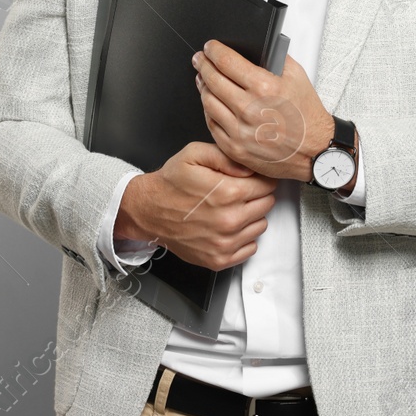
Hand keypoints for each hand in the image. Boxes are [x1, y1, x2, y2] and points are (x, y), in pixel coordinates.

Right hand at [115, 142, 277, 270]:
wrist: (148, 211)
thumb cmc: (171, 183)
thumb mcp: (194, 155)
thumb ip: (227, 157)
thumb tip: (252, 167)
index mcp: (227, 192)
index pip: (268, 185)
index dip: (260, 178)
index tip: (248, 178)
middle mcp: (229, 220)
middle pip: (267, 204)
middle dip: (257, 195)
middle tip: (236, 192)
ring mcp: (225, 243)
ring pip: (261, 226)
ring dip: (251, 216)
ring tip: (229, 209)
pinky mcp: (219, 260)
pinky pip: (251, 248)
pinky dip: (243, 237)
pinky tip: (226, 227)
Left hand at [193, 41, 334, 181]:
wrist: (315, 152)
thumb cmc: (307, 117)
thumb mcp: (297, 77)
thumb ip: (275, 58)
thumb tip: (255, 49)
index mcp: (264, 88)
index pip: (226, 61)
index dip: (213, 50)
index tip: (210, 47)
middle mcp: (249, 109)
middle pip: (212, 79)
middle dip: (203, 64)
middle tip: (200, 59)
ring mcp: (240, 131)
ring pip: (208, 101)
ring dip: (202, 86)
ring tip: (203, 79)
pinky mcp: (235, 148)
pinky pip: (211, 124)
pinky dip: (208, 110)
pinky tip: (211, 102)